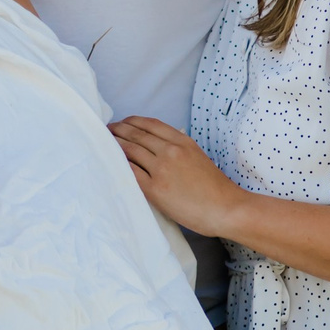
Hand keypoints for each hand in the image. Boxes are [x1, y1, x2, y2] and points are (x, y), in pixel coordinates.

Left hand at [110, 116, 246, 236]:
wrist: (226, 208)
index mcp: (182, 141)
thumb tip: (159, 145)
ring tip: (103, 145)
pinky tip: (111, 164)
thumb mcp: (198, 156)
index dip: (131, 121)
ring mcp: (162, 169)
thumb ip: (179, 148)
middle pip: (136, 135)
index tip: (121, 123)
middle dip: (117, 131)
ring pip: (130, 151)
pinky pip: (131, 173)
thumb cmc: (215, 188)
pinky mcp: (155, 189)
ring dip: (114, 146)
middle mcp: (170, 151)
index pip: (150, 124)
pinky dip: (119, 166)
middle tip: (105, 131)